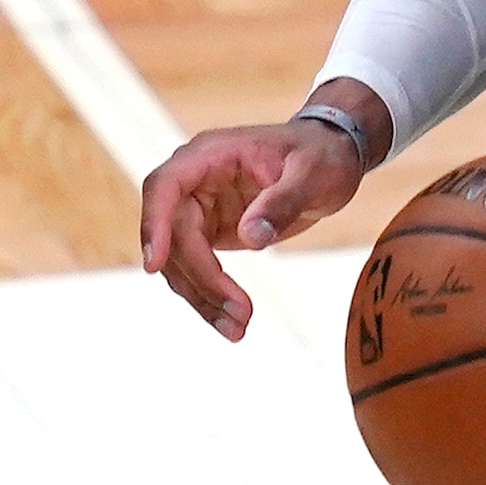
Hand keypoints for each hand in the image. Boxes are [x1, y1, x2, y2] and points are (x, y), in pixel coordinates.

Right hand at [140, 87, 383, 339]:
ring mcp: (200, 207)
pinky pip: (197, 267)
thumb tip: (250, 239)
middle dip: (200, 279)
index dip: (154, 225)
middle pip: (173, 235)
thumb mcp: (313, 174)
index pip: (164, 187)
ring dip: (203, 297)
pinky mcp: (210, 230)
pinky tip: (233, 321)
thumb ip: (282, 203)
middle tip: (239, 317)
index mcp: (210, 155)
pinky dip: (211, 295)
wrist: (331, 156)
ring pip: (180, 260)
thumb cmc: (321, 156)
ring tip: (237, 329)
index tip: (154, 264)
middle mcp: (196, 180)